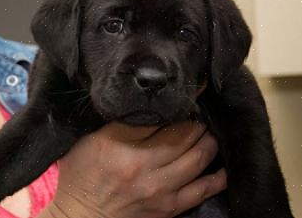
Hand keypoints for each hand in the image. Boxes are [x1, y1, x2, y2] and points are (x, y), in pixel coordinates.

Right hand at [41, 121, 225, 217]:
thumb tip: (151, 107)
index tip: (185, 95)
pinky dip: (218, 177)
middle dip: (196, 121)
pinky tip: (222, 166)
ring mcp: (158, 189)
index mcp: (117, 143)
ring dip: (208, 142)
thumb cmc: (79, 176)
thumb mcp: (91, 140)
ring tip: (208, 134)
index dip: (176, 103)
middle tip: (198, 114)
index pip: (157, 116)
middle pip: (183, 135)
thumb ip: (121, 123)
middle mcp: (141, 165)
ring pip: (197, 158)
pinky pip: (202, 190)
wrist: (79, 216)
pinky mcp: (168, 207)